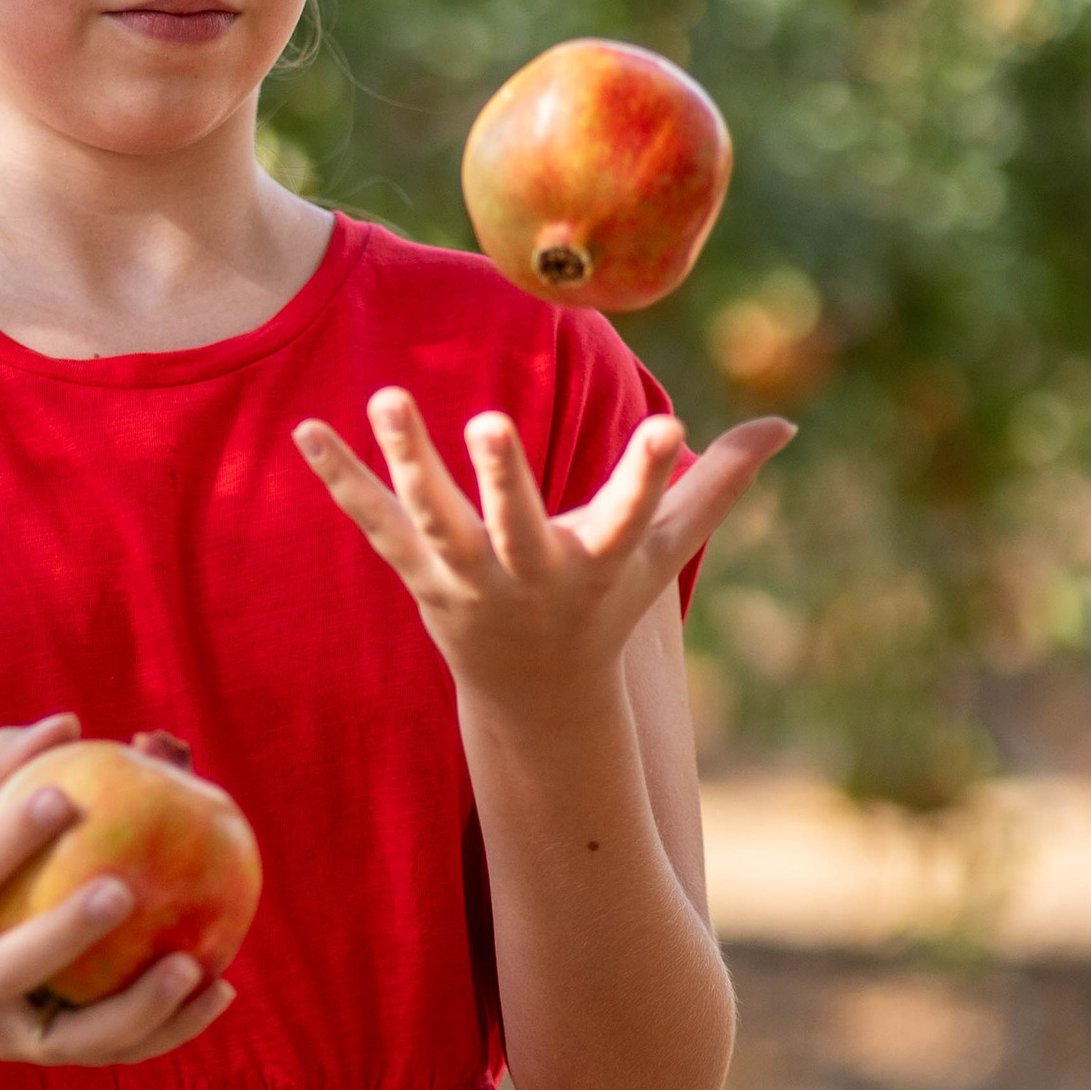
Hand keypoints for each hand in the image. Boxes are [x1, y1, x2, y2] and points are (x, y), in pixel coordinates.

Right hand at [0, 716, 236, 1070]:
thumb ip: (1, 772)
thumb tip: (69, 721)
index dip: (6, 841)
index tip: (63, 794)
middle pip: (7, 970)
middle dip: (61, 933)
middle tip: (123, 888)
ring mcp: (0, 1037)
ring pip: (73, 1038)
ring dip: (136, 1009)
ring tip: (192, 964)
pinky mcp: (46, 1060)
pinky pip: (115, 1052)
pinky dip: (171, 1028)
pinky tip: (222, 987)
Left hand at [293, 390, 790, 716]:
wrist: (536, 695)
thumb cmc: (607, 603)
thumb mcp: (663, 551)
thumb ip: (716, 486)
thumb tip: (785, 426)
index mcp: (596, 563)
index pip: (630, 515)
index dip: (653, 474)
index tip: (672, 429)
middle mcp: (529, 575)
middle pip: (514, 525)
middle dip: (503, 478)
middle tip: (487, 421)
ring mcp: (466, 579)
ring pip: (434, 519)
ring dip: (409, 460)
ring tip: (386, 394)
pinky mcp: (419, 574)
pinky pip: (375, 523)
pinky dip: (341, 479)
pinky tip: (304, 429)